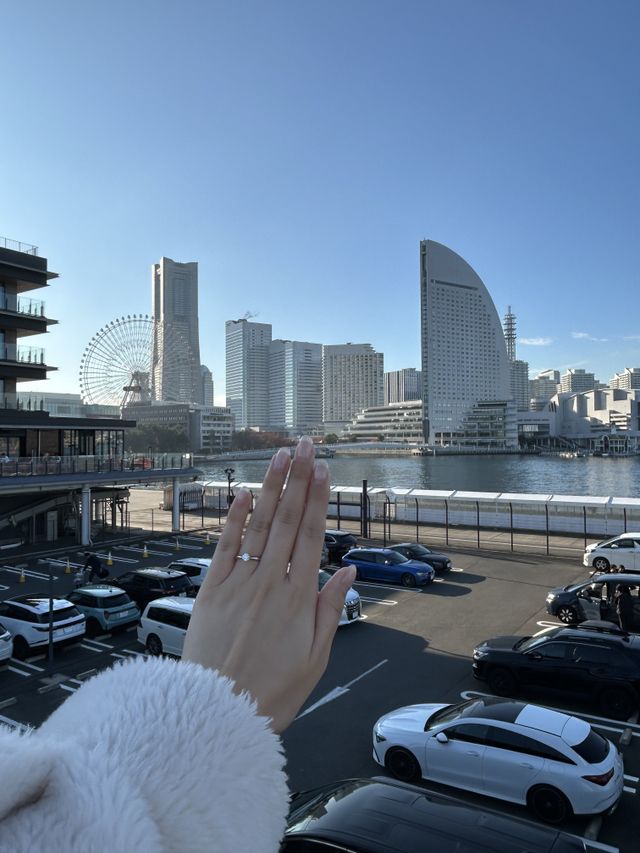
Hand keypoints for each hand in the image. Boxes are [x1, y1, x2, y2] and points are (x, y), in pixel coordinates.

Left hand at [182, 437, 356, 732]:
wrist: (218, 714)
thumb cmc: (270, 692)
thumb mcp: (315, 659)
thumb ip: (330, 611)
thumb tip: (344, 572)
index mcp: (297, 598)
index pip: (311, 536)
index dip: (318, 499)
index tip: (324, 470)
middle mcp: (268, 583)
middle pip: (287, 521)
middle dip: (298, 480)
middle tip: (305, 447)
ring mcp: (237, 584)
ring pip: (258, 526)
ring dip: (270, 489)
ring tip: (279, 458)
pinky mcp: (211, 591)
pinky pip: (224, 548)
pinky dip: (234, 520)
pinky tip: (243, 495)